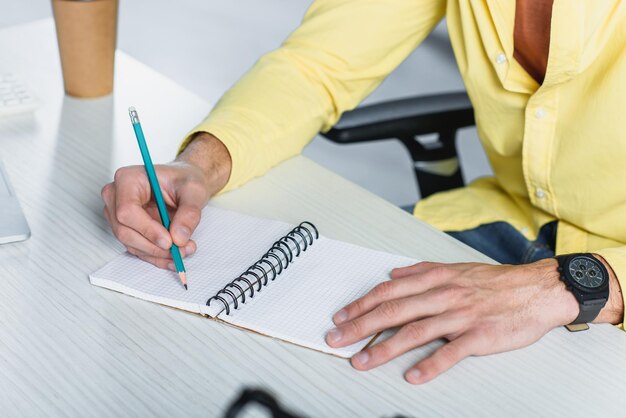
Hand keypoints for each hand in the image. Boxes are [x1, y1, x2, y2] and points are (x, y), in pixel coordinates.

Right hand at [101, 133, 230, 268]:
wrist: (185, 184)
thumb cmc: (185, 180)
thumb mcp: (194, 191)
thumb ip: (189, 213)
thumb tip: (179, 238)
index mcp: (128, 179)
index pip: (127, 210)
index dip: (147, 229)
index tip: (169, 241)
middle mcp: (117, 196)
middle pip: (125, 230)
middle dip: (154, 246)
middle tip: (180, 250)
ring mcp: (118, 214)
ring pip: (130, 243)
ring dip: (157, 254)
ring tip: (183, 251)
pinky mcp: (128, 229)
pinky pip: (138, 249)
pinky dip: (156, 257)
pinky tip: (174, 258)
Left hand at [326, 259, 582, 383]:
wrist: (537, 289)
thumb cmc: (495, 281)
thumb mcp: (455, 268)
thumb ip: (422, 271)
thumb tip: (393, 274)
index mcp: (435, 279)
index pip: (389, 292)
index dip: (362, 304)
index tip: (341, 316)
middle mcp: (442, 295)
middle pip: (393, 311)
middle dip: (360, 326)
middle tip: (337, 339)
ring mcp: (460, 316)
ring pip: (415, 332)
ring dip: (384, 348)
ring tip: (362, 361)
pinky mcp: (479, 335)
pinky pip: (451, 352)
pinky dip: (431, 364)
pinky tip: (413, 376)